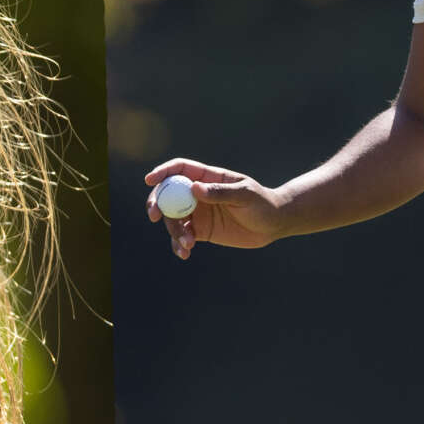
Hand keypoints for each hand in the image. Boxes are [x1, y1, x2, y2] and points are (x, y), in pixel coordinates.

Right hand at [142, 159, 287, 259]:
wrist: (273, 225)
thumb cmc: (262, 203)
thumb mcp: (245, 195)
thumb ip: (220, 192)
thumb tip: (194, 189)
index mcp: (207, 177)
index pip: (179, 170)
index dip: (162, 173)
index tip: (150, 181)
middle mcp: (197, 194)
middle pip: (168, 194)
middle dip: (157, 203)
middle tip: (154, 216)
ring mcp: (197, 212)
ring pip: (173, 218)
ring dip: (173, 231)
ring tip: (187, 244)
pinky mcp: (200, 231)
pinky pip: (182, 236)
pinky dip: (179, 245)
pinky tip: (185, 253)